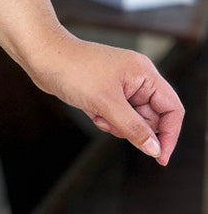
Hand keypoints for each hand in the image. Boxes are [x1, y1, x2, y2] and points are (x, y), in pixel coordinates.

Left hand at [31, 33, 184, 165]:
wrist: (42, 56)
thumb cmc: (72, 70)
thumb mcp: (106, 103)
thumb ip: (133, 128)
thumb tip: (154, 149)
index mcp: (144, 74)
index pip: (172, 108)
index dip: (170, 134)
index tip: (160, 157)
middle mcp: (136, 78)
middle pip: (151, 117)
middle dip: (133, 127)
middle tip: (111, 123)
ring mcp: (121, 85)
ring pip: (132, 119)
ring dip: (116, 124)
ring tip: (97, 113)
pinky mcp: (106, 91)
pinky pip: (115, 115)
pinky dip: (104, 118)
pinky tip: (90, 110)